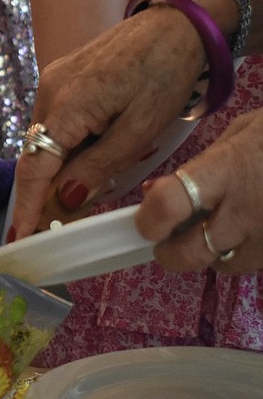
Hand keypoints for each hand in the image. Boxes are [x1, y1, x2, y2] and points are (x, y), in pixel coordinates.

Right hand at [11, 6, 202, 237]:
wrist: (174, 25)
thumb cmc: (165, 73)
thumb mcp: (141, 129)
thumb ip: (99, 167)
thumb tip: (65, 201)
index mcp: (68, 104)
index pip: (34, 167)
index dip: (25, 206)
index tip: (17, 239)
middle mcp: (49, 91)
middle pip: (35, 156)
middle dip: (41, 194)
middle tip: (49, 231)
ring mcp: (51, 82)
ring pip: (44, 142)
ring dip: (57, 171)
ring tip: (78, 195)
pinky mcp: (60, 79)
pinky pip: (54, 125)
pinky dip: (63, 150)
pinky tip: (85, 161)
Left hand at [135, 107, 262, 274]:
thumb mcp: (245, 132)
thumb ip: (204, 165)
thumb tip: (158, 192)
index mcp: (227, 170)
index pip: (168, 205)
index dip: (149, 219)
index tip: (146, 220)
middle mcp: (247, 211)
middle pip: (187, 255)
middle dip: (171, 252)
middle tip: (170, 238)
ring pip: (225, 266)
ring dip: (214, 253)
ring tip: (223, 228)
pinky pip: (258, 263)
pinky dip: (249, 252)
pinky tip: (256, 228)